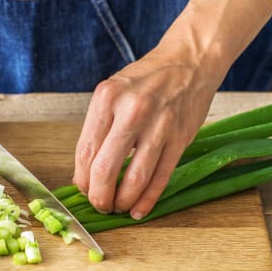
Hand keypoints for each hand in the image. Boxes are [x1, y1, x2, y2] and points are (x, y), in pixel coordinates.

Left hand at [72, 48, 219, 219]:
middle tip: (99, 204)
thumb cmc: (147, 79)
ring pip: (135, 178)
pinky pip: (161, 177)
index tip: (84, 189)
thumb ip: (99, 128)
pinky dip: (148, 199)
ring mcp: (159, 125)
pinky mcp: (180, 138)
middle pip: (105, 168)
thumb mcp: (114, 92)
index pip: (85, 150)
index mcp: (107, 98)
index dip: (82, 179)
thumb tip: (86, 171)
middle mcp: (131, 110)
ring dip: (123, 200)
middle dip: (99, 196)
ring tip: (118, 207)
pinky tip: (139, 209)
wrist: (189, 61)